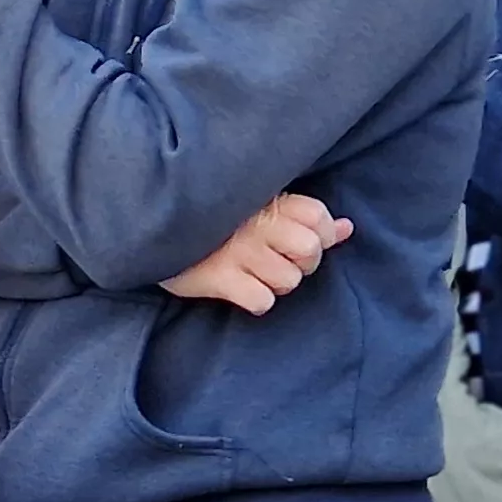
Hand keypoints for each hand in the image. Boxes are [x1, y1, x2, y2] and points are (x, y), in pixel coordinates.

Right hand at [161, 193, 354, 315]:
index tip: (302, 241)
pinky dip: (256, 300)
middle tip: (281, 261)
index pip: (320, 218)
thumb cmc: (212, 218)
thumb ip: (304, 216)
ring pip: (288, 281)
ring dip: (276, 284)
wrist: (154, 222)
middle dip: (303, 263)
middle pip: (311, 251)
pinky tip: (241, 289)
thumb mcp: (258, 206)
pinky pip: (261, 300)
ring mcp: (239, 252)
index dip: (322, 235)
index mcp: (268, 201)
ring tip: (255, 274)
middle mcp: (258, 224)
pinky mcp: (218, 278)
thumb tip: (347, 229)